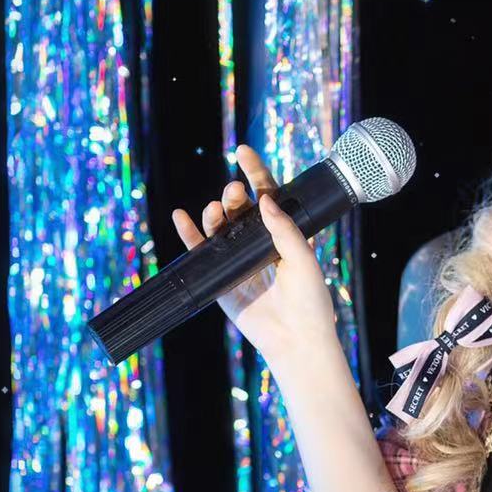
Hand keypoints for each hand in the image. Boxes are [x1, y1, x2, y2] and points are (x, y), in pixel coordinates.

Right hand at [170, 143, 337, 367]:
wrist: (296, 339)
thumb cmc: (310, 301)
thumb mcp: (304, 259)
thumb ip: (285, 229)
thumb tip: (265, 199)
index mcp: (284, 233)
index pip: (268, 195)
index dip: (256, 172)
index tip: (243, 151)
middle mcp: (260, 243)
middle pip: (241, 208)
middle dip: (235, 194)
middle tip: (235, 192)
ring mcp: (239, 259)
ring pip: (220, 225)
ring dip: (215, 212)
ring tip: (216, 211)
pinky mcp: (221, 277)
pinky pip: (201, 251)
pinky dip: (189, 233)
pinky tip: (180, 216)